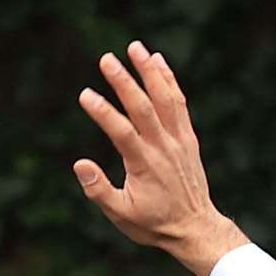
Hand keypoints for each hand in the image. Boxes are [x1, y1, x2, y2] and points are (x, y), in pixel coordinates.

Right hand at [73, 39, 247, 275]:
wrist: (195, 228)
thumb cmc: (154, 224)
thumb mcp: (122, 215)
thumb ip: (99, 190)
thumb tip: (79, 164)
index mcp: (144, 166)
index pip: (121, 132)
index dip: (103, 112)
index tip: (85, 95)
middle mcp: (163, 148)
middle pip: (144, 108)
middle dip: (124, 82)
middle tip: (105, 58)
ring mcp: (179, 141)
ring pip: (166, 99)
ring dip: (150, 72)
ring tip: (135, 47)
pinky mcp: (188, 138)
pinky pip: (179, 104)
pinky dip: (169, 81)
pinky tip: (157, 61)